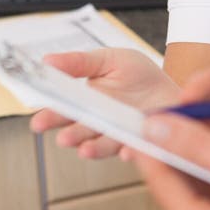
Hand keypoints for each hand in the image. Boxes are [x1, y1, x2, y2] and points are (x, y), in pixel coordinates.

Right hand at [29, 47, 178, 157]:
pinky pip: (134, 148)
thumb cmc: (139, 75)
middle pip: (81, 130)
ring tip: (85, 150)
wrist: (170, 88)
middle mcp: (100, 121)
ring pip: (103, 144)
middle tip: (63, 138)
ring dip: (93, 148)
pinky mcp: (140, 142)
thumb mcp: (108, 59)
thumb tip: (47, 60)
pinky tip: (126, 150)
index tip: (38, 121)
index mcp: (87, 100)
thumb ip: (79, 62)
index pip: (65, 109)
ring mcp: (119, 133)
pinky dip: (130, 150)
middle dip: (70, 135)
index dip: (51, 115)